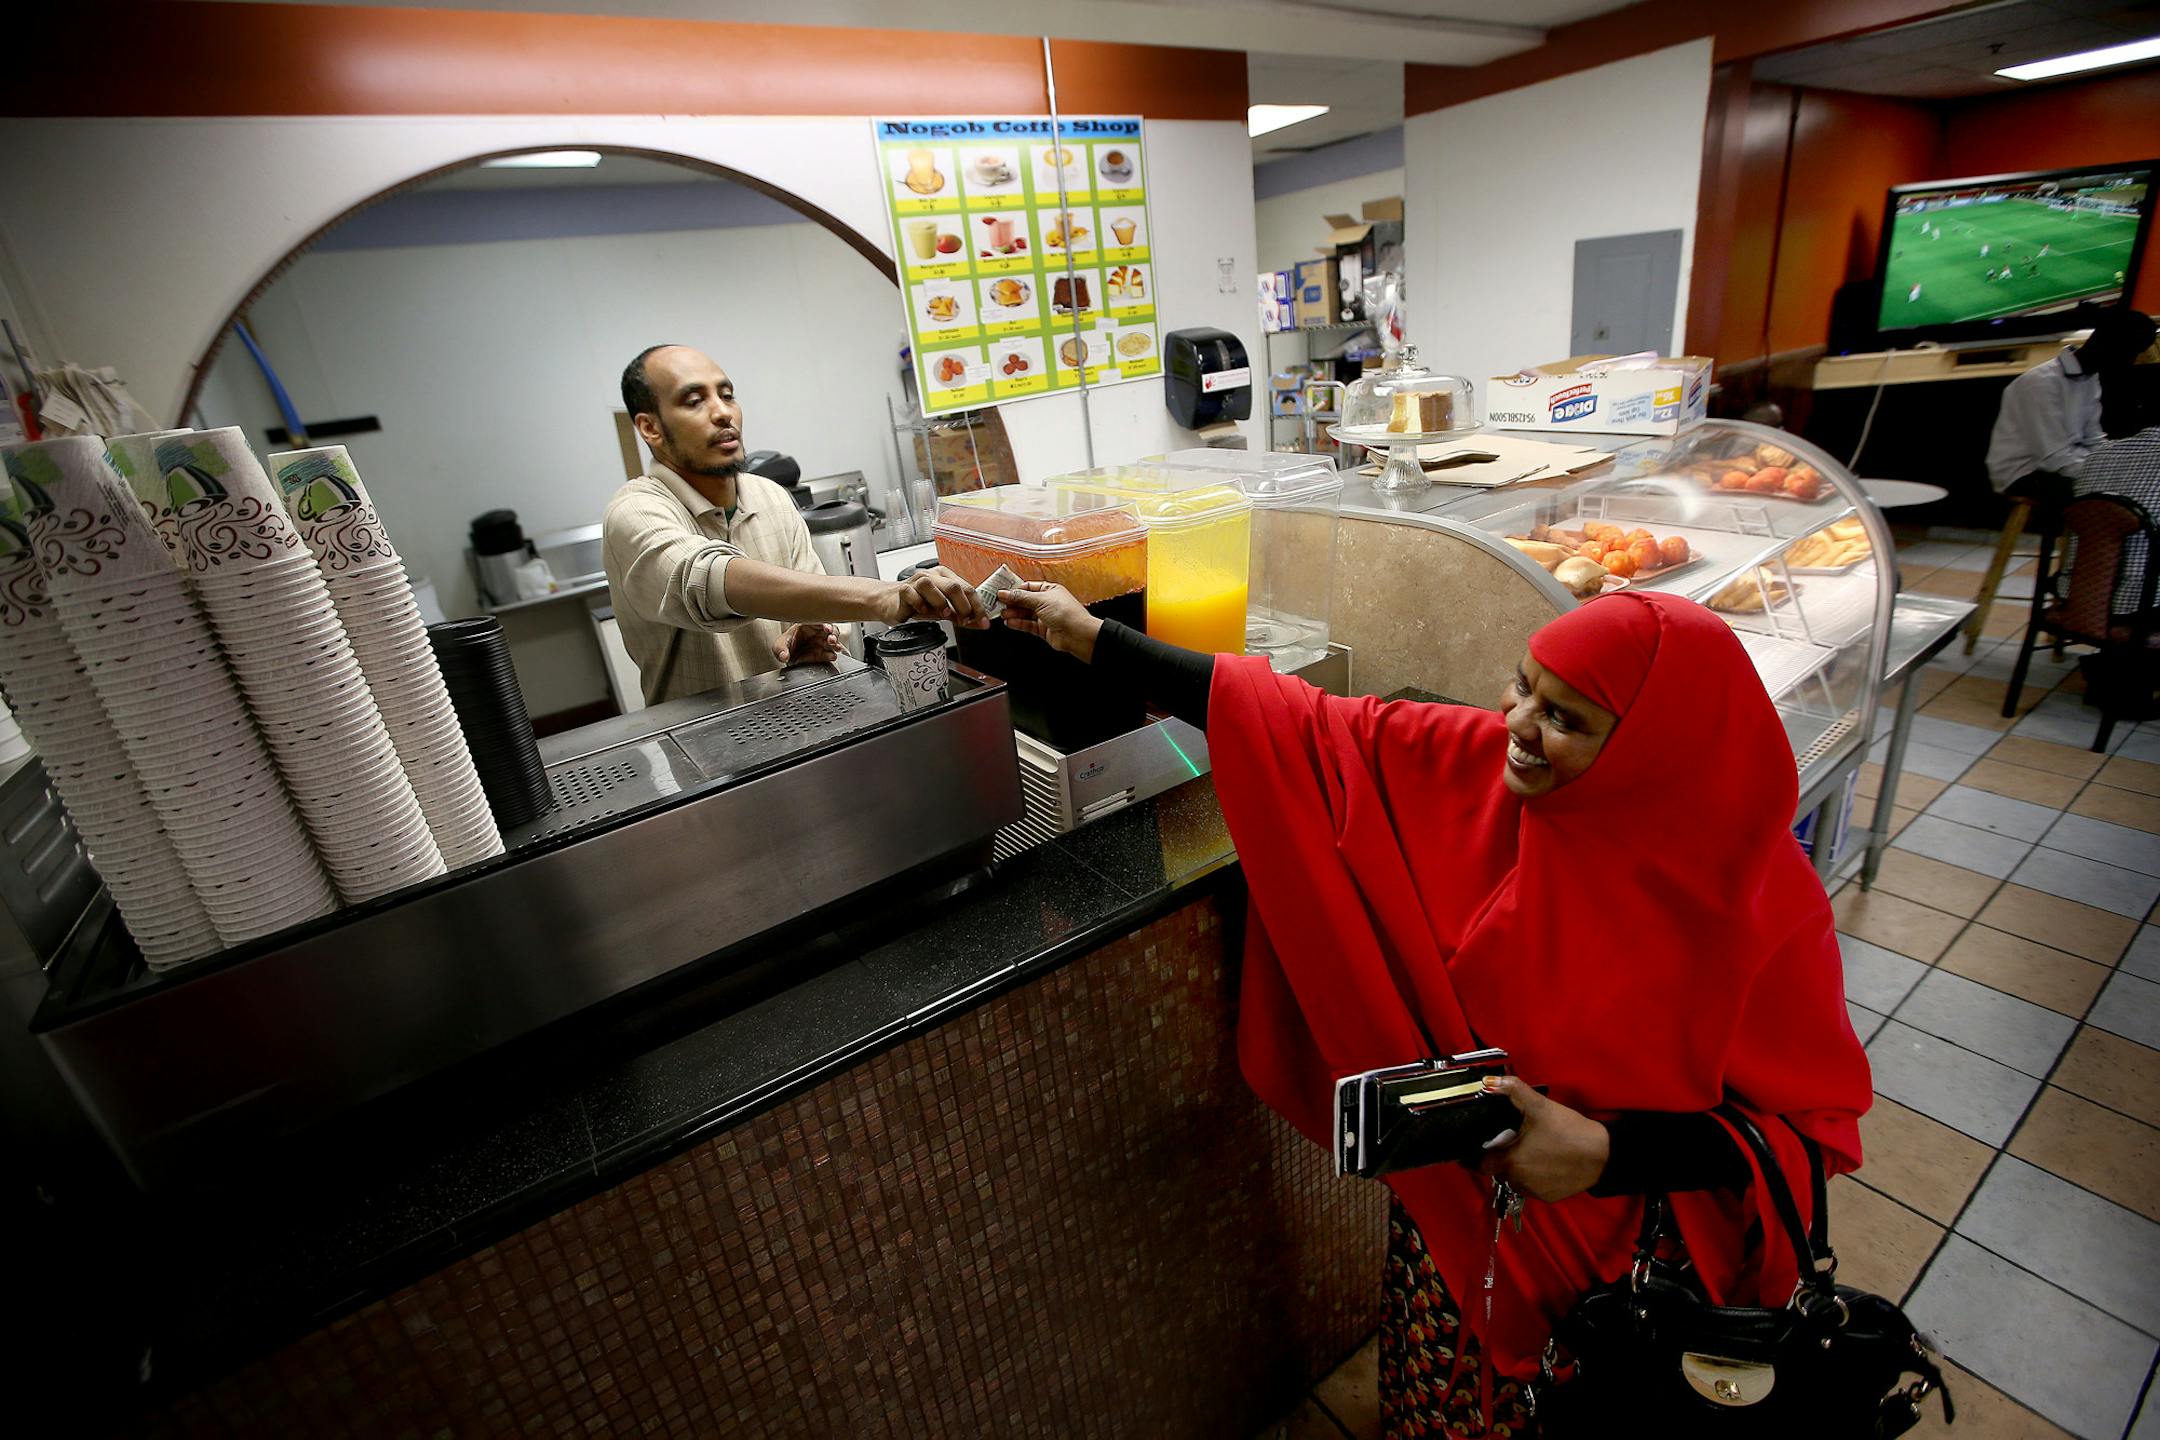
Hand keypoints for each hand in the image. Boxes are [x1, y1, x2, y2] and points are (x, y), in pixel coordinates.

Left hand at [773, 622, 841, 666]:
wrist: (788, 658)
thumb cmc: (785, 647)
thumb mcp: (778, 646)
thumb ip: (780, 650)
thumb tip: (783, 656)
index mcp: (807, 625)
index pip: (819, 621)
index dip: (825, 623)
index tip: (827, 628)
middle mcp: (817, 633)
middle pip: (830, 630)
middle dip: (833, 634)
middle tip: (831, 639)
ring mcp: (821, 643)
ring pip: (833, 641)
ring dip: (836, 644)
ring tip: (835, 647)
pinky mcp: (823, 654)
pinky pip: (830, 653)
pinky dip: (832, 654)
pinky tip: (832, 656)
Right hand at [878, 566, 987, 628]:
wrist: (889, 602)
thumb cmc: (917, 603)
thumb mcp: (943, 610)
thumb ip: (961, 615)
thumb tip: (981, 624)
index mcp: (945, 576)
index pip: (967, 588)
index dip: (977, 606)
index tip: (983, 621)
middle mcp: (932, 576)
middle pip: (953, 586)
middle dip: (963, 606)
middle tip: (965, 621)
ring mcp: (916, 581)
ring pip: (930, 585)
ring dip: (940, 602)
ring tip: (944, 615)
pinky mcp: (902, 590)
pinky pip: (911, 594)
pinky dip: (919, 604)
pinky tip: (923, 611)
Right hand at [998, 581, 1103, 661]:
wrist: (1078, 634)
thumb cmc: (1066, 613)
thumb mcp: (1041, 600)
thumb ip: (1021, 598)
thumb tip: (1005, 593)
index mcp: (1049, 590)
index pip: (1027, 587)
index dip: (1014, 589)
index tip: (1001, 592)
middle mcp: (1047, 602)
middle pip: (1024, 601)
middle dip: (1012, 603)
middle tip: (999, 604)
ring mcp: (1045, 616)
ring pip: (1025, 614)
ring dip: (1013, 614)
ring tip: (1003, 614)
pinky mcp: (1043, 629)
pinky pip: (1027, 625)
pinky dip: (1018, 624)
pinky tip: (1010, 623)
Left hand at [1471, 1076, 1609, 1202]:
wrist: (1603, 1155)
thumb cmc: (1569, 1131)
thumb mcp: (1539, 1106)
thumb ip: (1513, 1090)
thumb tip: (1489, 1082)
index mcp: (1510, 1161)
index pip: (1479, 1164)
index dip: (1473, 1156)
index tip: (1473, 1147)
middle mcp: (1518, 1181)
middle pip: (1498, 1170)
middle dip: (1500, 1157)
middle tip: (1510, 1141)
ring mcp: (1535, 1192)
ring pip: (1515, 1180)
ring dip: (1516, 1168)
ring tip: (1529, 1150)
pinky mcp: (1550, 1198)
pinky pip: (1533, 1187)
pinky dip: (1533, 1177)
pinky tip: (1544, 1161)